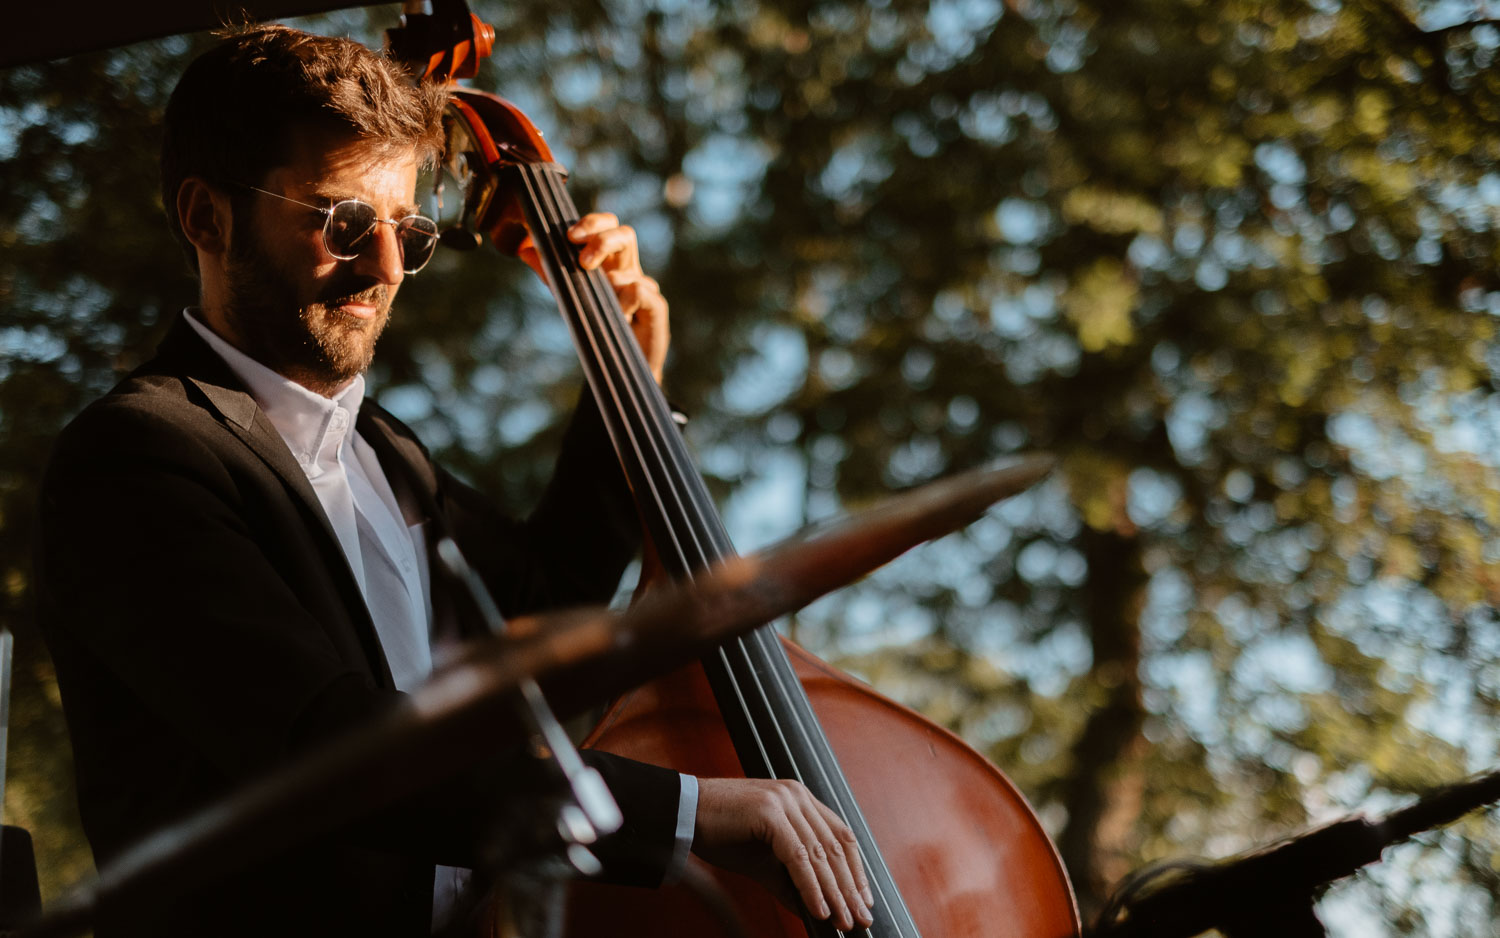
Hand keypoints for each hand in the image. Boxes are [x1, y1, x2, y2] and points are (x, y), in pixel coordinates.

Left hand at [516, 212, 669, 382]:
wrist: (620, 366)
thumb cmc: (598, 328)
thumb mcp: (570, 298)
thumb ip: (551, 275)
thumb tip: (524, 250)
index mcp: (609, 262)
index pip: (606, 227)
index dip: (591, 224)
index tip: (570, 237)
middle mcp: (628, 270)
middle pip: (624, 234)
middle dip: (602, 240)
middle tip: (583, 262)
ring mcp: (644, 286)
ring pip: (630, 269)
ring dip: (609, 282)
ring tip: (602, 304)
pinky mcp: (656, 305)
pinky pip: (637, 291)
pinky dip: (624, 303)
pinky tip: (621, 319)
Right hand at [692, 777, 874, 930]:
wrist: (684, 814)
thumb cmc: (721, 833)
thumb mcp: (764, 862)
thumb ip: (791, 881)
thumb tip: (816, 910)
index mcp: (800, 799)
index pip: (840, 835)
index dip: (856, 870)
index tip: (863, 900)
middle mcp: (797, 795)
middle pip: (835, 846)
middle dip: (849, 887)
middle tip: (860, 919)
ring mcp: (784, 800)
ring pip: (819, 853)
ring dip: (834, 892)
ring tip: (842, 920)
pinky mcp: (769, 812)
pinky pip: (797, 856)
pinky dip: (810, 885)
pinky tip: (818, 909)